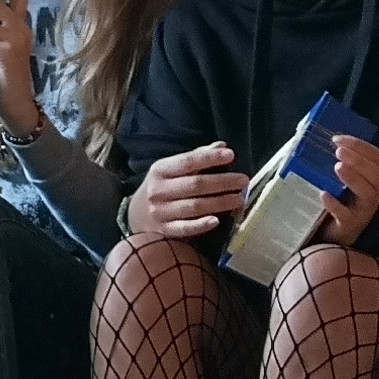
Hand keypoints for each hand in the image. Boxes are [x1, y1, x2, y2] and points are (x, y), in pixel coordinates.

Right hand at [126, 141, 243, 239]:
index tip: (231, 155)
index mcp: (160, 170)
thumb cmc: (161, 188)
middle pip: (195, 185)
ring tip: (239, 199)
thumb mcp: (171, 169)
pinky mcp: (164, 231)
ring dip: (220, 202)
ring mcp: (160, 212)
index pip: (187, 161)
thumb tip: (222, 147)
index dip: (209, 158)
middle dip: (222, 182)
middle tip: (244, 181)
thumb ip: (196, 158)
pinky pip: (185, 228)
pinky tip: (216, 221)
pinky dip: (200, 225)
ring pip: (194, 206)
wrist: (135, 216)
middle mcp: (158, 190)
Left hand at [315, 134, 378, 250]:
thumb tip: (310, 136)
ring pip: (368, 195)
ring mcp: (363, 212)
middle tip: (338, 152)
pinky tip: (324, 194)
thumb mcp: (336, 178)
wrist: (326, 234)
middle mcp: (373, 195)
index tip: (338, 139)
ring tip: (337, 167)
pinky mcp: (349, 227)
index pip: (376, 158)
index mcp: (371, 179)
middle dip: (359, 161)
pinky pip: (347, 216)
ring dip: (354, 179)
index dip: (361, 146)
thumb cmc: (333, 199)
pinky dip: (336, 205)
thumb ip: (333, 161)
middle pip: (378, 176)